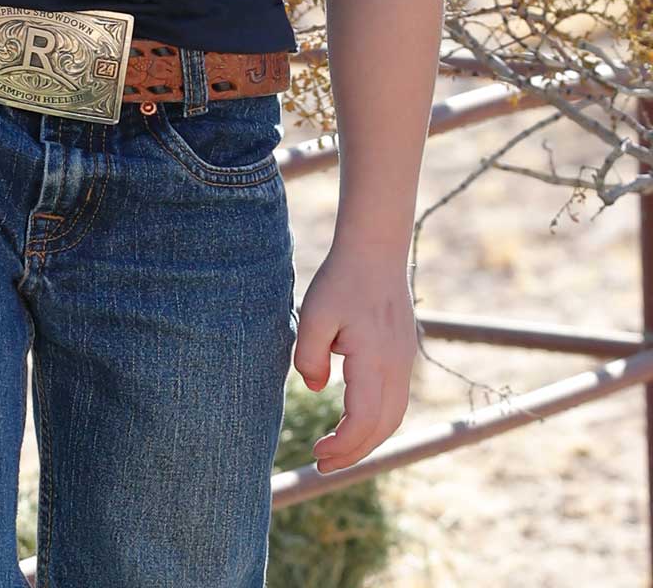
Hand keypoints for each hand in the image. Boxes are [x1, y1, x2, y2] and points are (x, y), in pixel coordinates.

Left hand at [291, 241, 417, 472]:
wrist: (376, 250)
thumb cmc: (342, 280)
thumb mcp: (314, 314)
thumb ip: (309, 356)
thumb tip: (314, 388)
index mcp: (375, 361)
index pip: (364, 421)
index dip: (343, 445)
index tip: (317, 453)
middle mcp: (397, 367)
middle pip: (382, 427)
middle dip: (354, 452)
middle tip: (322, 463)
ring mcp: (404, 360)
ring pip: (393, 416)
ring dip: (368, 439)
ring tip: (338, 449)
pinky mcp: (404, 353)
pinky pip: (395, 399)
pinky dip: (377, 420)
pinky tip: (354, 418)